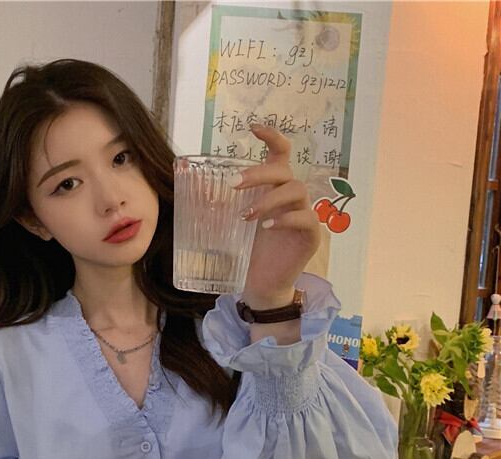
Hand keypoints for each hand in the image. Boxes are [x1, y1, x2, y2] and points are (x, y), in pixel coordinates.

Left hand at [236, 125, 321, 305]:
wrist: (261, 286)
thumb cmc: (248, 253)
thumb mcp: (230, 225)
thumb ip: (218, 205)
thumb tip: (191, 187)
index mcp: (275, 189)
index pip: (280, 155)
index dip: (271, 138)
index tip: (252, 127)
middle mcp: (292, 198)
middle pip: (284, 171)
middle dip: (259, 173)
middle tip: (234, 183)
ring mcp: (305, 215)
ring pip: (296, 190)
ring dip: (269, 198)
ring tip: (247, 215)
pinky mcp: (311, 236)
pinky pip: (306, 218)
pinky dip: (285, 220)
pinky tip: (267, 227)